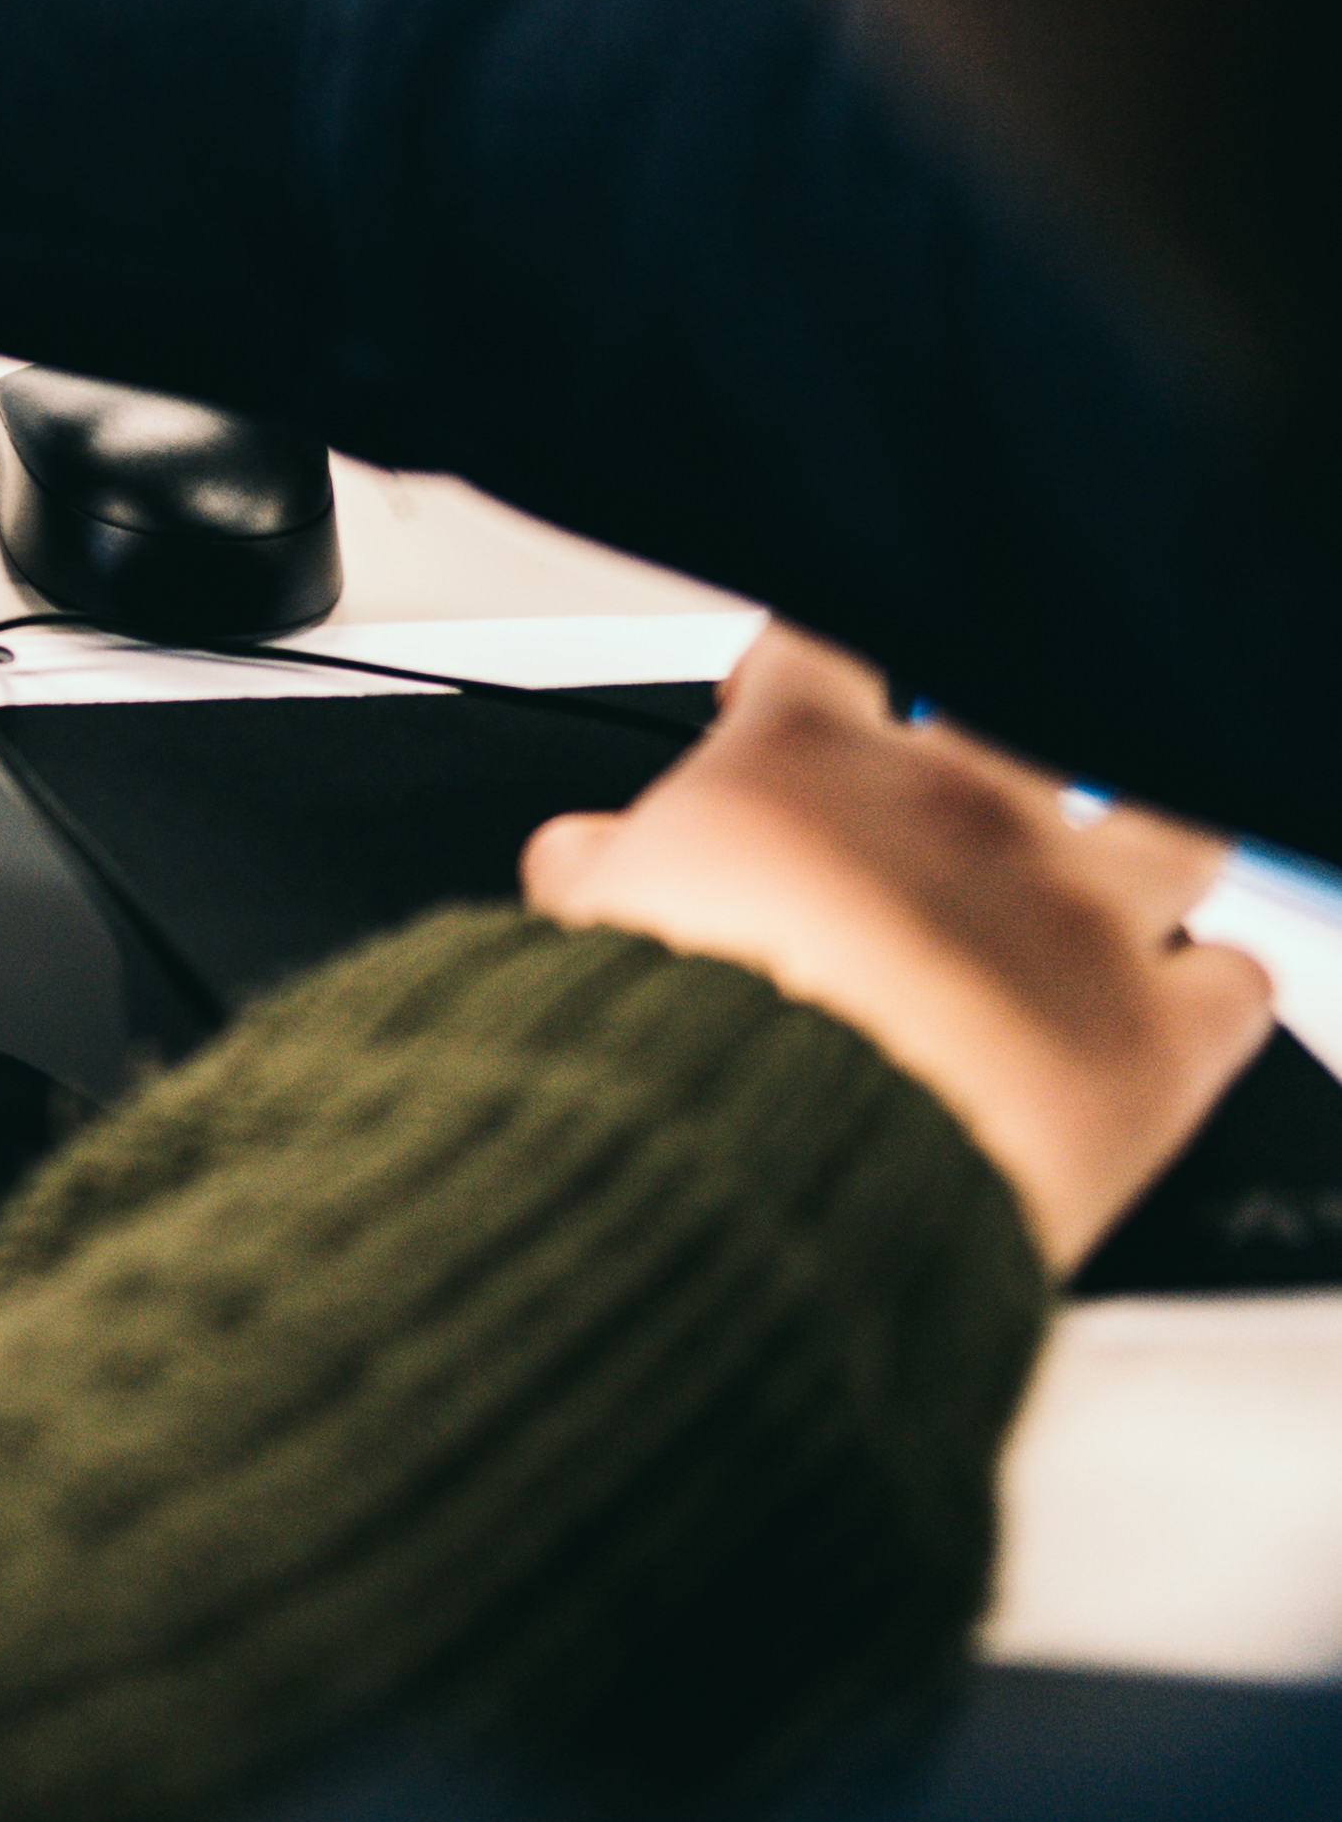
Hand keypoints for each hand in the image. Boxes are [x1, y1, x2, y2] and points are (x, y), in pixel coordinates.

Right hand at [525, 627, 1274, 1267]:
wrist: (771, 1172)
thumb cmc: (671, 1056)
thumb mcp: (592, 935)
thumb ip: (598, 876)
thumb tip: (583, 860)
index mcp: (805, 763)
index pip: (823, 650)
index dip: (804, 678)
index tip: (787, 708)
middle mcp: (958, 807)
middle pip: (1013, 713)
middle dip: (985, 753)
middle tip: (946, 814)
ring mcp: (1076, 909)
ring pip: (1169, 822)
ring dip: (1142, 848)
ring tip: (1103, 882)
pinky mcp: (1158, 1031)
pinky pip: (1237, 985)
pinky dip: (1210, 996)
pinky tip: (1171, 1012)